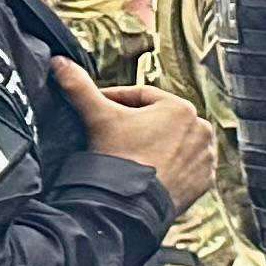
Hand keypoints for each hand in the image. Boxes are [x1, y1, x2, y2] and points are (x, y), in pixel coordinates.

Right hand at [50, 60, 217, 206]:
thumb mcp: (97, 116)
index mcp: (181, 107)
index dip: (115, 99)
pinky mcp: (205, 180)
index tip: (98, 106)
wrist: (131, 204)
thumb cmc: (119, 156)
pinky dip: (170, 164)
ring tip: (130, 150)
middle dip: (136, 122)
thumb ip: (79, 87)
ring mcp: (206, 156)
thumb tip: (59, 62)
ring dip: (155, 142)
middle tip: (112, 131)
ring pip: (173, 141)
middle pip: (159, 119)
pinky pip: (185, 165)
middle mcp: (202, 129)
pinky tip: (149, 168)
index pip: (141, 97)